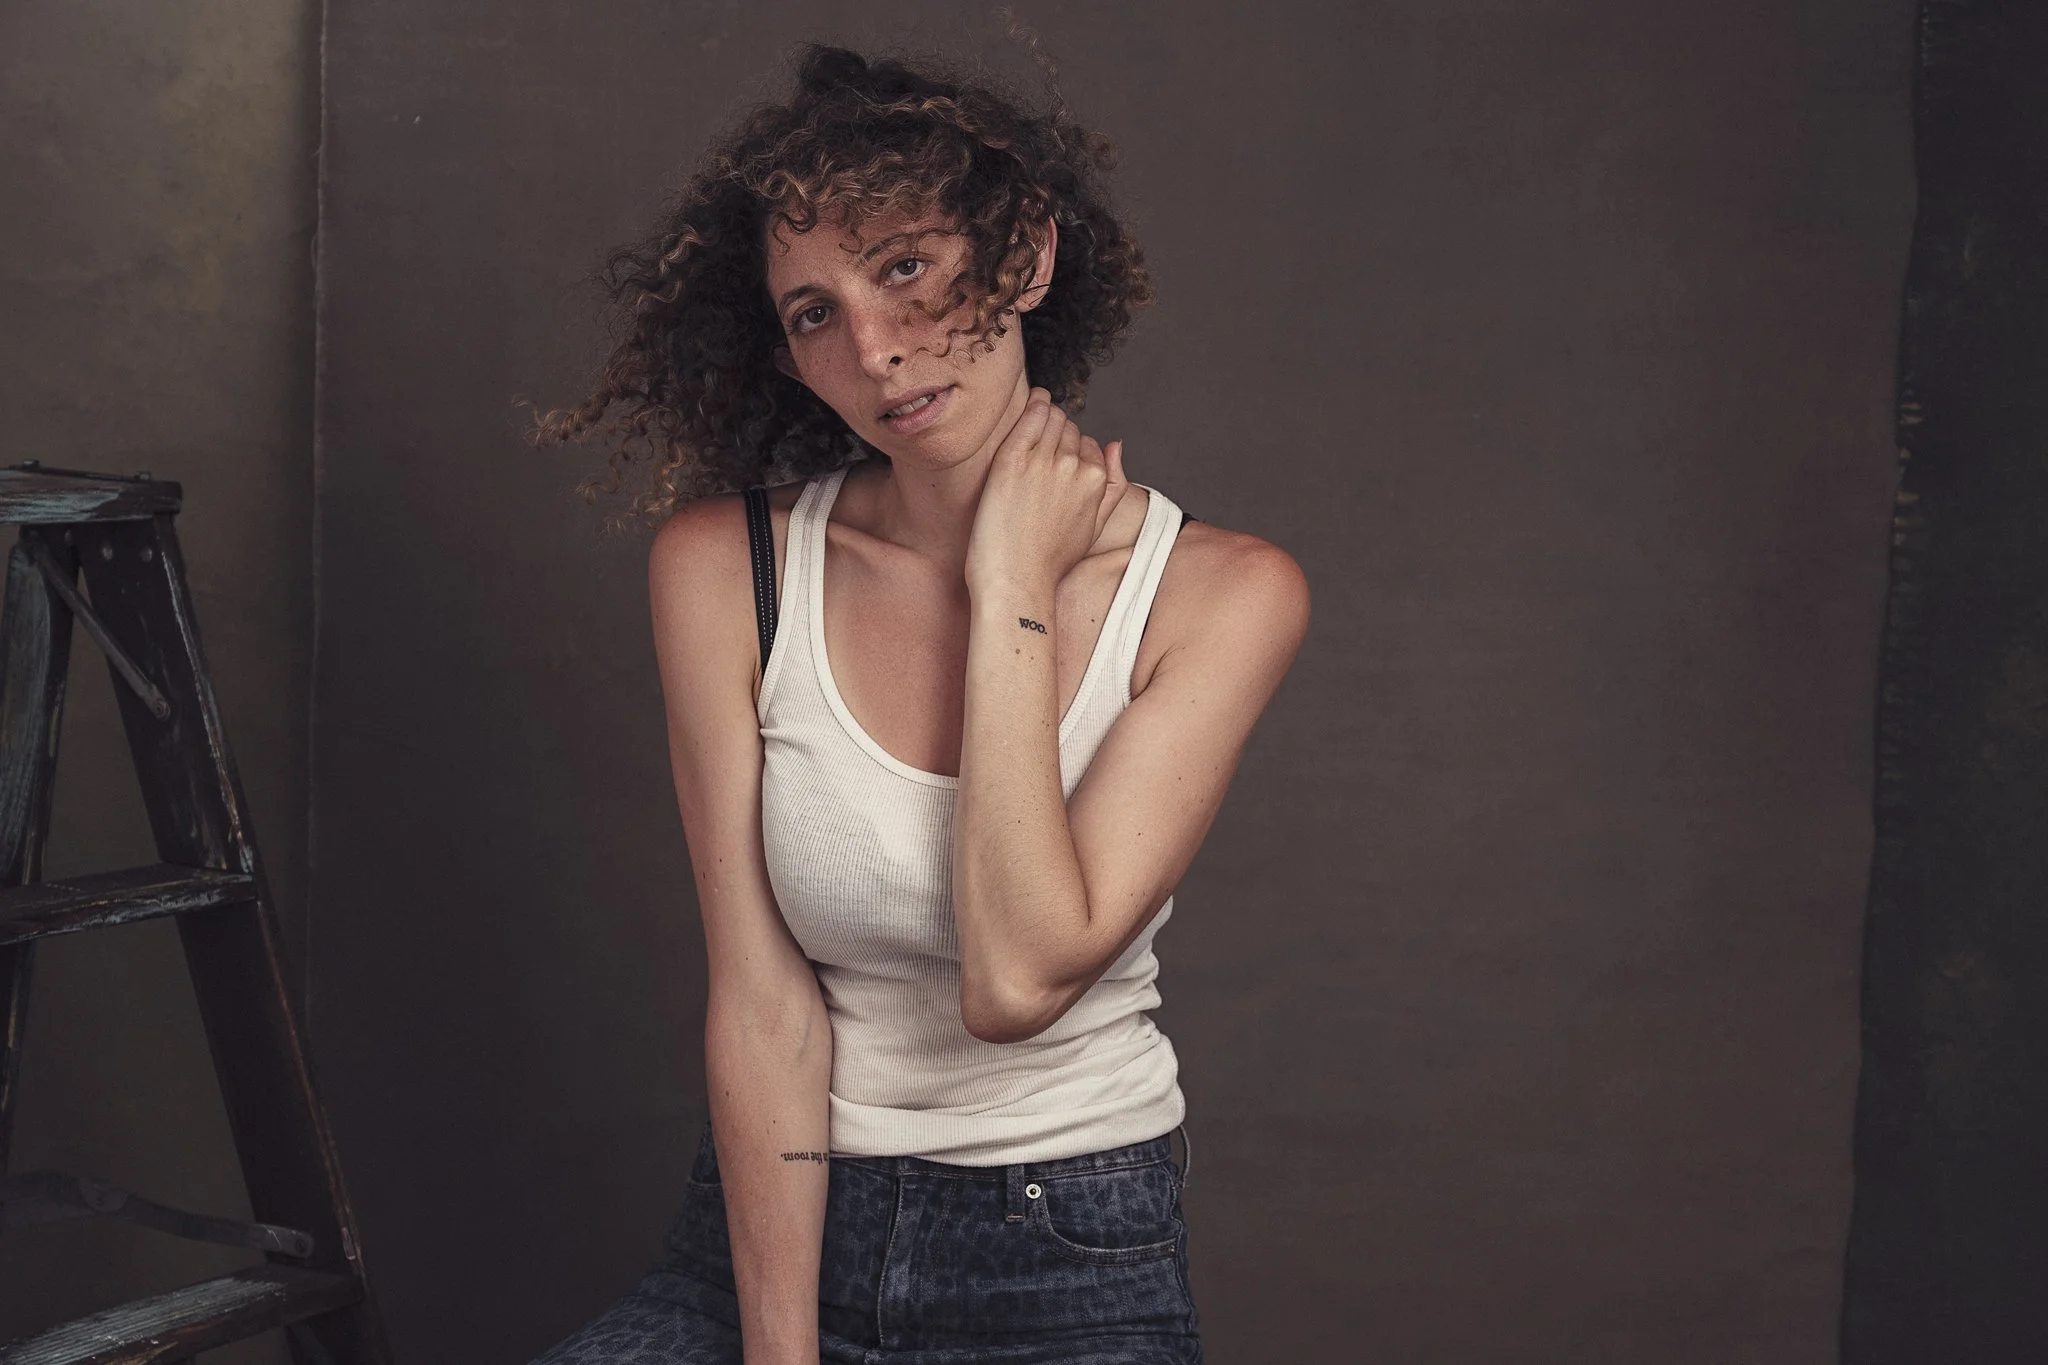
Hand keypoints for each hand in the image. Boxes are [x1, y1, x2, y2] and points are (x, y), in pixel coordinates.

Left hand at [965, 387, 1127, 598]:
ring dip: (1043, 418)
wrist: (1016, 581)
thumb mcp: (1095, 525)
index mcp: (1096, 480)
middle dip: (1057, 436)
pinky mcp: (1012, 461)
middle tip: (1039, 452)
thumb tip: (1117, 445)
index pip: (1088, 444)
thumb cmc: (1051, 560)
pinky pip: (1029, 417)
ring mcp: (1043, 462)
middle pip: (1068, 429)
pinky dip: (1033, 405)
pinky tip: (1033, 403)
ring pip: (1050, 418)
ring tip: (1032, 429)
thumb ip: (1112, 485)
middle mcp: (1074, 466)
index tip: (1055, 463)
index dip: (1072, 452)